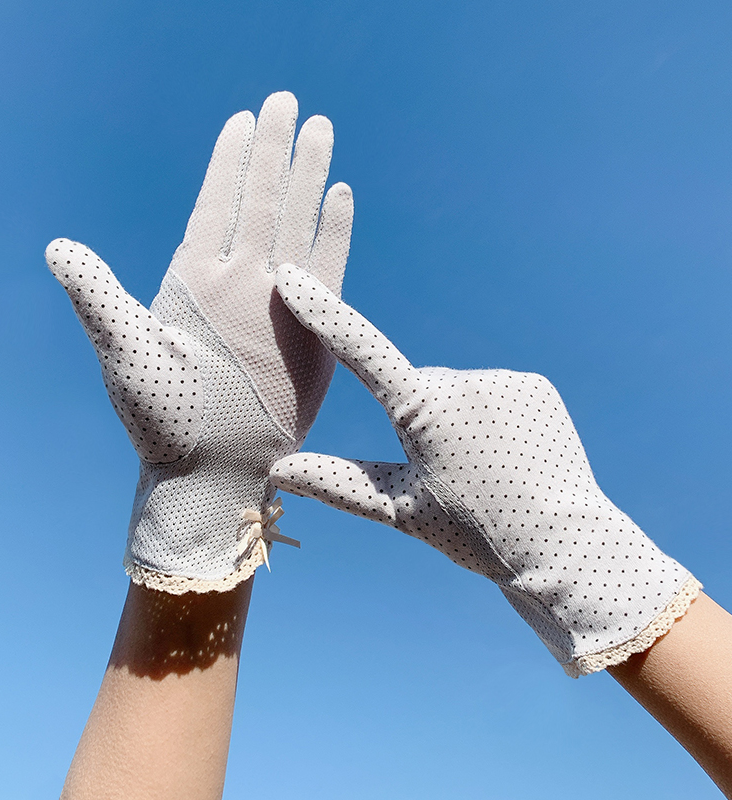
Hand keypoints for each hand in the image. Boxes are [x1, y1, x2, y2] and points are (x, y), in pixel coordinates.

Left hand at [47, 93, 352, 592]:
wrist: (212, 467)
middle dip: (274, 151)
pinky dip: (335, 232)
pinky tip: (341, 197)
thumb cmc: (164, 419)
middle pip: (261, 200)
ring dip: (308, 179)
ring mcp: (278, 301)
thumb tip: (57, 247)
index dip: (229, 160)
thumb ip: (97, 298)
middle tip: (288, 102)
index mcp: (195, 278)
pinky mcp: (312, 328)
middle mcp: (239, 281)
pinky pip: (327, 269)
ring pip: (297, 225)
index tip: (243, 118)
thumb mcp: (124, 354)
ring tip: (321, 132)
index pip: (215, 203)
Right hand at [270, 265, 698, 674]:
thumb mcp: (399, 510)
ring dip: (457, 419)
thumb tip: (278, 471)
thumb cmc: (472, 531)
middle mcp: (460, 380)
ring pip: (456, 391)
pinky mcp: (533, 385)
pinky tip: (509, 453)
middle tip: (445, 473)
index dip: (321, 311)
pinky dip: (491, 416)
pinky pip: (493, 392)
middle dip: (418, 419)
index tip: (292, 276)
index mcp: (420, 409)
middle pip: (415, 388)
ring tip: (483, 468)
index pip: (358, 349)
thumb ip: (336, 483)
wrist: (560, 543)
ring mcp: (501, 379)